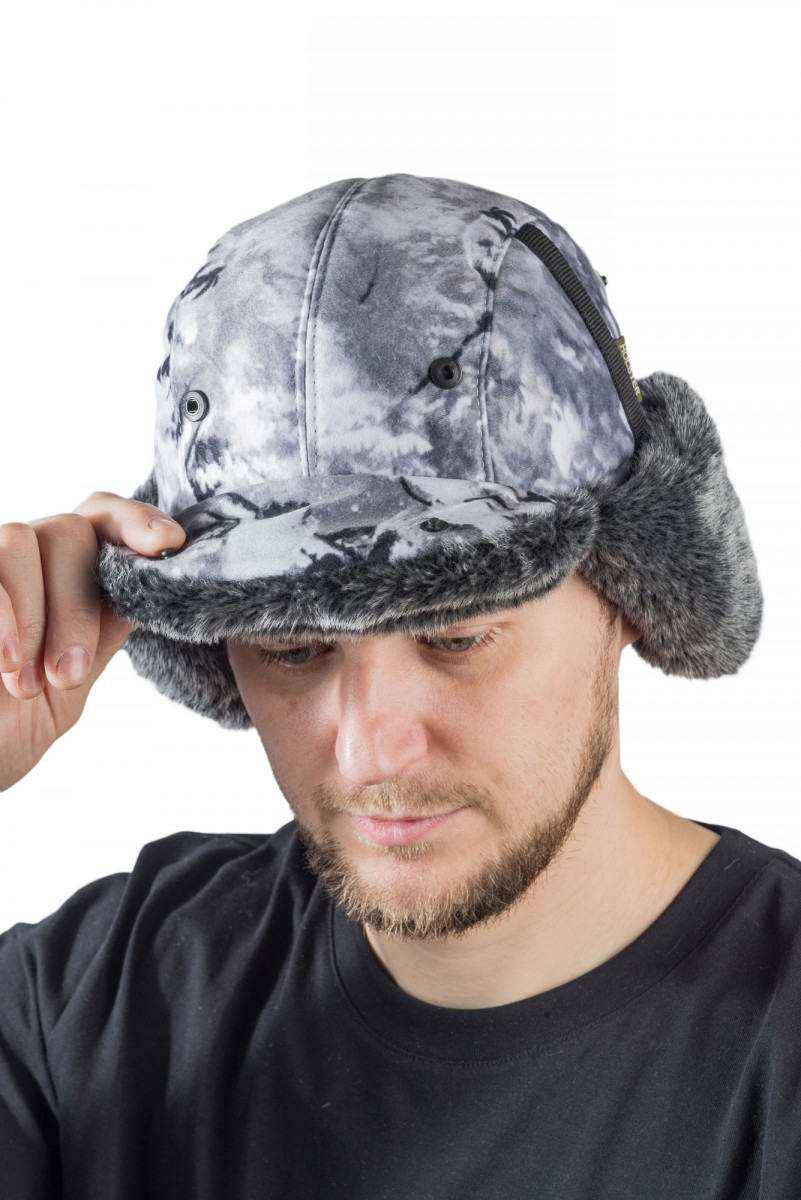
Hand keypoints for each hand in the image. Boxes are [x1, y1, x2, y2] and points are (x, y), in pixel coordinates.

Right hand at [0, 492, 184, 790]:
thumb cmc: (6, 726)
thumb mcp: (66, 684)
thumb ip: (102, 632)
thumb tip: (157, 586)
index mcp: (62, 575)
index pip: (104, 517)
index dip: (137, 519)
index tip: (169, 544)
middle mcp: (23, 559)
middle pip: (68, 531)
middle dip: (76, 604)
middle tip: (68, 673)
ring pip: (19, 542)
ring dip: (34, 614)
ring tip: (26, 683)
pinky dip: (3, 618)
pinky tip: (3, 666)